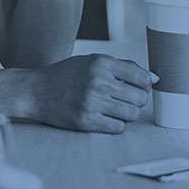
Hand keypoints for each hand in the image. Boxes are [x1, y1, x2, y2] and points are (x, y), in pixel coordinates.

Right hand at [23, 54, 156, 132]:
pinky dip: (115, 124)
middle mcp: (98, 81)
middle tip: (122, 100)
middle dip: (135, 101)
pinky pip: (118, 127)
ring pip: (131, 114)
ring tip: (112, 108)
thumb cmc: (65, 76)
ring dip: (126, 114)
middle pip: (140, 98)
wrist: (35, 91)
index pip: (142, 77)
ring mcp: (92, 102)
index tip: (136, 88)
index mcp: (100, 63)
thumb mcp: (90, 61)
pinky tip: (103, 117)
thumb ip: (122, 66)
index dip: (144, 85)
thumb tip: (154, 78)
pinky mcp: (86, 120)